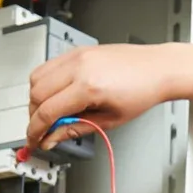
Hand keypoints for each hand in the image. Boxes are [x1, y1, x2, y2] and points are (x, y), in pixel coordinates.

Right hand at [26, 42, 192, 149]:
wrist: (158, 68)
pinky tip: (55, 95)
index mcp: (88, 86)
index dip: (35, 132)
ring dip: (36, 99)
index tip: (34, 141)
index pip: (46, 112)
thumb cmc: (141, 92)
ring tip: (50, 112)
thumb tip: (51, 139)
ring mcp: (77, 55)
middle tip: (43, 130)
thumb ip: (73, 130)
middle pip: (36, 95)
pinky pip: (47, 66)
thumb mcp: (107, 122)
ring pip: (36, 78)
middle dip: (34, 117)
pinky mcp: (78, 51)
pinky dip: (44, 83)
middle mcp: (79, 66)